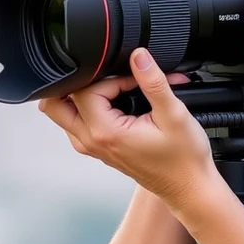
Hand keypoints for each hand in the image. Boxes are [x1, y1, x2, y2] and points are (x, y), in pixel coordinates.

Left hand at [38, 49, 218, 213]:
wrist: (188, 186)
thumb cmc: (183, 159)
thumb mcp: (174, 114)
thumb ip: (153, 82)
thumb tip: (139, 56)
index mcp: (106, 132)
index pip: (86, 89)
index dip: (111, 77)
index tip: (135, 80)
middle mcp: (92, 141)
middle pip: (56, 104)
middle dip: (81, 84)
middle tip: (110, 81)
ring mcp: (92, 147)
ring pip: (63, 114)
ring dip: (82, 97)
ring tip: (115, 92)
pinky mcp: (98, 148)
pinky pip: (78, 122)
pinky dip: (90, 109)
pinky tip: (117, 105)